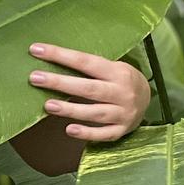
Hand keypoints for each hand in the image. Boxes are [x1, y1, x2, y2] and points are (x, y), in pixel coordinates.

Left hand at [27, 42, 151, 140]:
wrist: (149, 98)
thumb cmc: (119, 78)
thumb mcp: (110, 66)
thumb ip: (86, 66)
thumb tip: (49, 61)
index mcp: (117, 71)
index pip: (85, 61)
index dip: (60, 55)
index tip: (36, 50)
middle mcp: (122, 92)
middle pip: (88, 88)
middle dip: (60, 83)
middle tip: (35, 78)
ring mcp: (123, 113)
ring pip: (95, 113)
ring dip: (70, 109)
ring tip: (47, 105)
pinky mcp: (122, 130)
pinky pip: (104, 134)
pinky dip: (88, 133)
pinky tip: (69, 130)